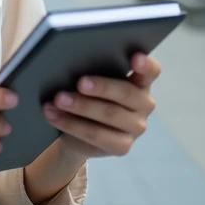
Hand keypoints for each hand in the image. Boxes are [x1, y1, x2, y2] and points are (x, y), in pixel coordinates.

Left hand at [42, 53, 160, 159]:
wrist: (77, 130)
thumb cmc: (87, 95)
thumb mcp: (93, 80)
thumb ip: (93, 70)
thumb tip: (72, 62)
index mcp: (141, 81)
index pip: (151, 71)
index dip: (145, 64)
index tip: (135, 58)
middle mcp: (144, 104)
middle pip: (126, 92)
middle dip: (101, 87)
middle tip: (79, 82)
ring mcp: (136, 127)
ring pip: (109, 114)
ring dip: (80, 106)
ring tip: (58, 99)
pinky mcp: (122, 146)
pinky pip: (96, 135)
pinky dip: (71, 124)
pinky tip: (53, 116)